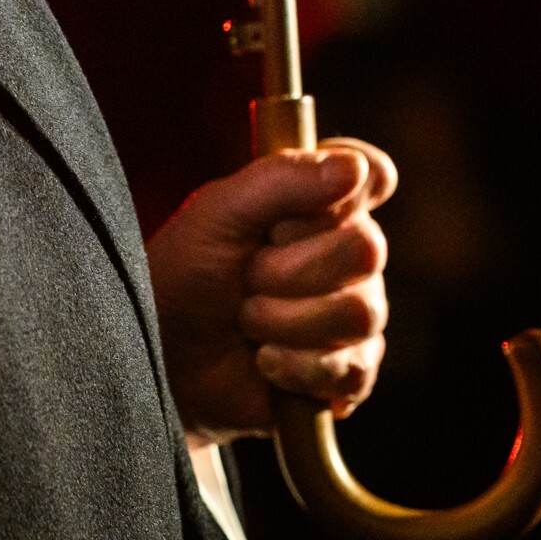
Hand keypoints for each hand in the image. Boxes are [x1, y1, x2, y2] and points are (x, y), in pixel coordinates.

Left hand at [146, 136, 396, 439]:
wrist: (168, 357)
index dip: (350, 191)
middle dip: (287, 270)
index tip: (295, 211)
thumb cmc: (187, 274)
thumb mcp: (220, 213)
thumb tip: (353, 168)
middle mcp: (347, 253)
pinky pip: (353, 367)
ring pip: (360, 312)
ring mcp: (353, 312)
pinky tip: (265, 361)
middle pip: (366, 249)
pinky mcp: (349, 370)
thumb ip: (282, 179)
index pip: (372, 175)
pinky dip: (296, 366)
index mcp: (319, 203)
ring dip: (285, 321)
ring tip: (247, 322)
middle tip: (244, 278)